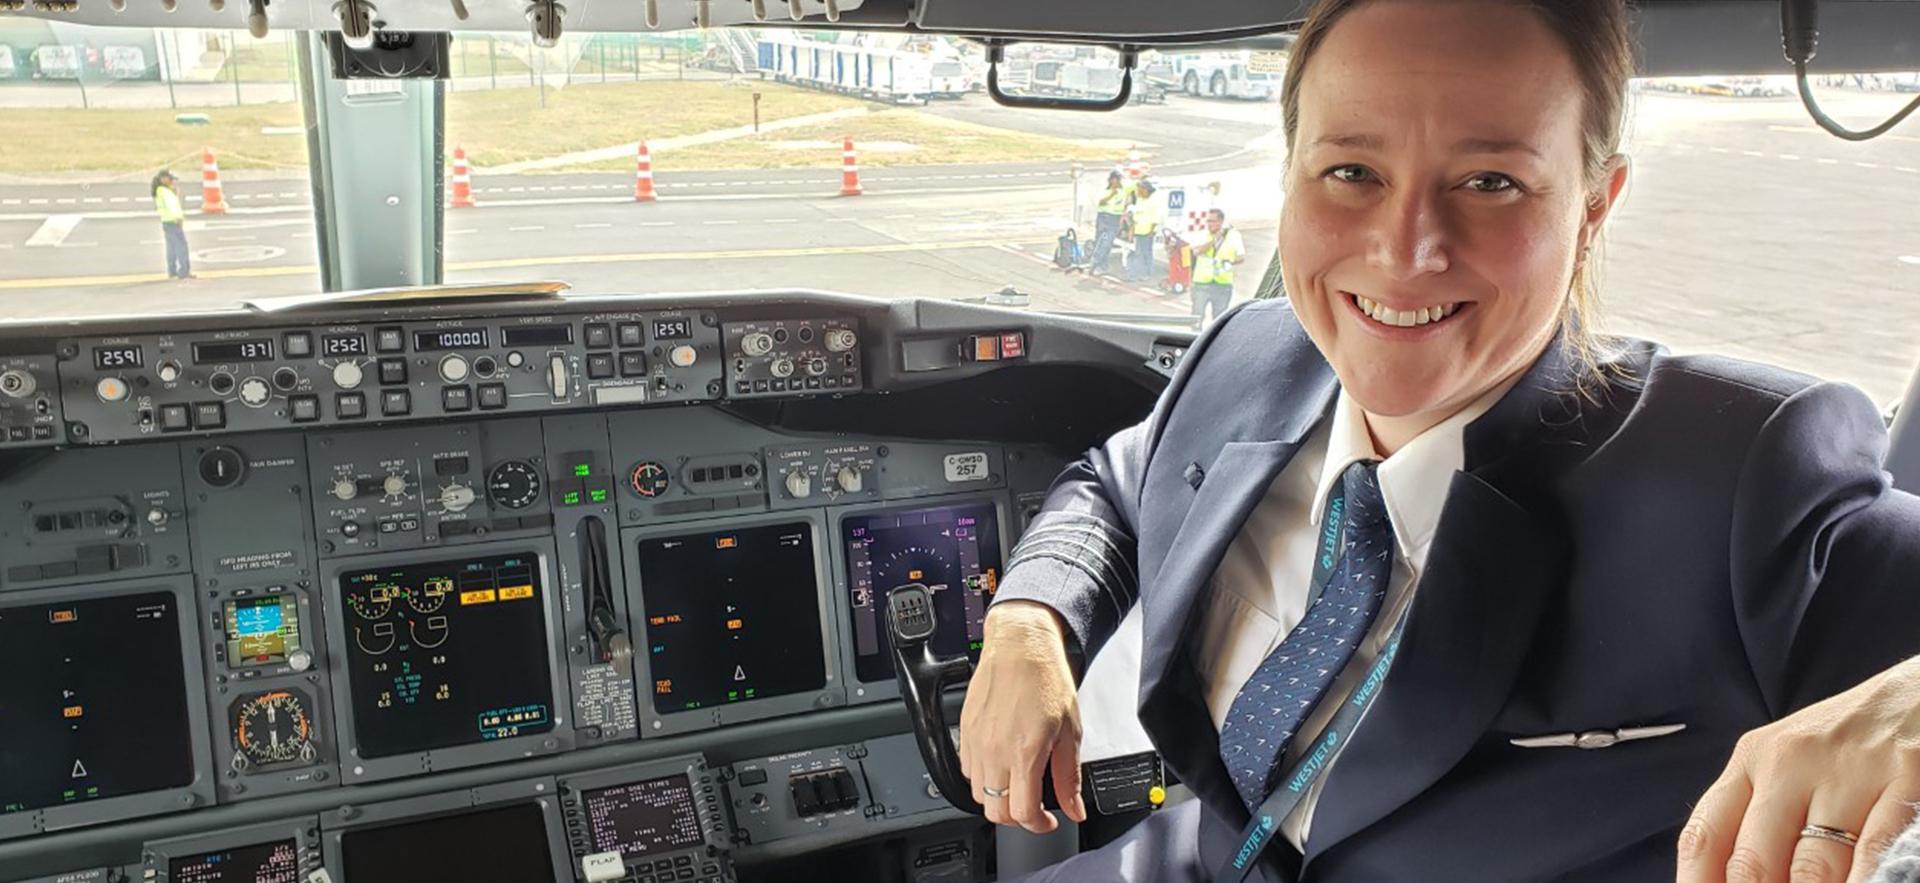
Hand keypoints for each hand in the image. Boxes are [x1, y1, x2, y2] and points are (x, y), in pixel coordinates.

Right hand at [958, 600, 1088, 833]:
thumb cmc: (1046, 679)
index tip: (1048, 822)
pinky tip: (1000, 766)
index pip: (1023, 813)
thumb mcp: (1071, 730)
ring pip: (978, 795)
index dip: (1039, 826)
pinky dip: (982, 778)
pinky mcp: (964, 732)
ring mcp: (976, 742)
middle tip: (1034, 808)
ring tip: (1017, 785)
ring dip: (998, 799)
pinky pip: (967, 771)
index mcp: (1025, 752)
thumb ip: (1069, 776)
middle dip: (1017, 818)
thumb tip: (1075, 808)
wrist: (1021, 646)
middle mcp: (995, 751)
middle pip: (996, 811)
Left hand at [1677, 656, 1919, 881]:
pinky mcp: (1902, 778)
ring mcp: (1846, 773)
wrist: (1914, 696)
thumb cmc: (1842, 740)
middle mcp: (1788, 765)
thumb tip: (1724, 877)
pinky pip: (1874, 848)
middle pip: (1753, 860)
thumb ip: (1752, 817)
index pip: (1705, 836)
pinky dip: (1861, 879)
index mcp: (1750, 762)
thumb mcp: (1783, 764)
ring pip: (1812, 865)